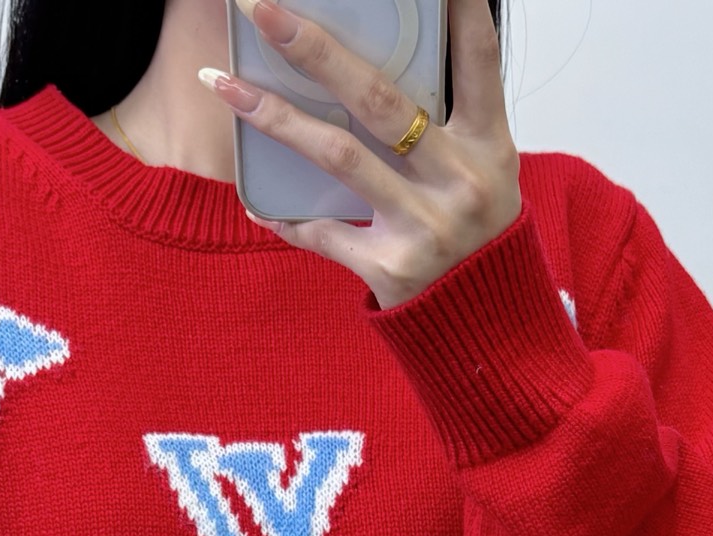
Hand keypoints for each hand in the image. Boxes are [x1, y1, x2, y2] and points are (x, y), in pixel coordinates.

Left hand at [201, 0, 521, 308]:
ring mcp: (424, 226)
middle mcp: (459, 181)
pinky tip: (253, 198)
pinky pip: (323, 232)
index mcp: (488, 147)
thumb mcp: (486, 172)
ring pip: (338, 157)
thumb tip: (372, 67)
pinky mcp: (391, 268)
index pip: (477, 61)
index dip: (460, 11)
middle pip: (378, 101)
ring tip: (225, 86)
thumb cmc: (477, 236)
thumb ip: (448, 122)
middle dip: (316, 49)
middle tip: (265, 11)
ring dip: (275, 117)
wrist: (485, 327)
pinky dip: (284, 215)